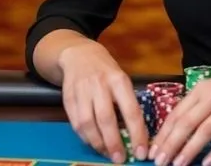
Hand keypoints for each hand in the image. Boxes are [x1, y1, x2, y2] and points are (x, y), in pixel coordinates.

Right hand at [58, 40, 148, 163]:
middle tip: (120, 160)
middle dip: (114, 143)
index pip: (131, 111)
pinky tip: (94, 143)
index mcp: (119, 80)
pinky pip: (75, 124)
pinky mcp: (68, 99)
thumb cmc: (106, 71)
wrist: (79, 55)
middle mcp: (100, 86)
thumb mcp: (122, 79)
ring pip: (87, 124)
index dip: (137, 134)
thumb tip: (135, 134)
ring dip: (98, 143)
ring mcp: (82, 92)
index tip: (141, 152)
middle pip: (106, 119)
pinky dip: (85, 137)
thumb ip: (127, 102)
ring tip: (107, 154)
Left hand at [150, 54, 210, 165]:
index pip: (177, 113)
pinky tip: (208, 163)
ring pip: (206, 130)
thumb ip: (198, 106)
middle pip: (187, 123)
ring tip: (178, 165)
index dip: (163, 134)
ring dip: (190, 150)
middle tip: (160, 162)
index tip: (152, 150)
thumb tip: (177, 129)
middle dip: (170, 145)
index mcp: (203, 88)